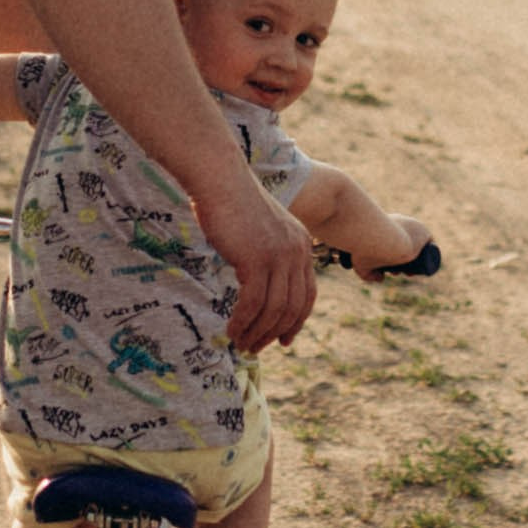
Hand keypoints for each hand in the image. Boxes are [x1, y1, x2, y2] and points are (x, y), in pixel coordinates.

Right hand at [200, 174, 315, 351]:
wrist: (220, 179)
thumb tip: (258, 280)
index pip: (307, 294)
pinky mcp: (257, 260)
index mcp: (302, 244)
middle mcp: (297, 252)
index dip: (297, 321)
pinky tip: (232, 331)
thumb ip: (269, 251)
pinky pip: (253, 303)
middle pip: (292, 307)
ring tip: (241, 345)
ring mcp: (279, 256)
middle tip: (256, 348)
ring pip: (274, 310)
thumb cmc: (232, 201)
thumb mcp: (262, 228)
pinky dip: (243, 321)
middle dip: (274, 333)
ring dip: (257, 333)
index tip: (284, 340)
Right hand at [356, 212, 435, 280]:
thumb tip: (381, 278)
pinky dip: (429, 253)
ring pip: (417, 246)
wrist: (378, 237)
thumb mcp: (360, 261)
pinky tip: (427, 263)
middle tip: (396, 273)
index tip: (388, 269)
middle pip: (404, 244)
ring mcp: (412, 226)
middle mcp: (400, 222)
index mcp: (385, 222)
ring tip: (409, 274)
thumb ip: (367, 273)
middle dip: (401, 262)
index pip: (392, 240)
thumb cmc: (365, 246)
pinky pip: (429, 244)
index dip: (391, 257)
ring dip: (415, 260)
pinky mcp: (423, 232)